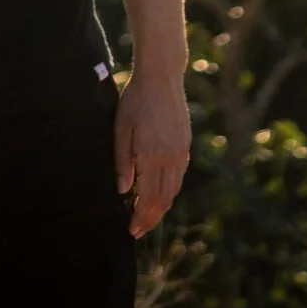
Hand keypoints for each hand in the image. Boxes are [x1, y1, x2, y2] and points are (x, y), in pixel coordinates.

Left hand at [114, 68, 191, 237]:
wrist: (161, 76)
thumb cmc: (135, 100)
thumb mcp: (121, 129)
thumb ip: (122, 162)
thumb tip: (122, 191)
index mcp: (152, 155)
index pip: (148, 199)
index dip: (140, 218)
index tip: (132, 230)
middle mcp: (170, 158)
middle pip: (163, 200)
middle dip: (150, 218)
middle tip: (138, 230)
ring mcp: (181, 152)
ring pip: (173, 190)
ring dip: (161, 207)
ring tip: (147, 215)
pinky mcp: (185, 145)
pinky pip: (179, 176)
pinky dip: (170, 190)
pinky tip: (160, 192)